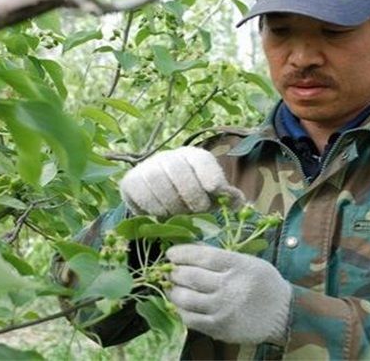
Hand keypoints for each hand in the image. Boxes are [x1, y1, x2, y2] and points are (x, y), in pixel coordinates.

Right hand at [119, 147, 243, 216]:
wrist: (160, 197)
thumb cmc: (193, 197)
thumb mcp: (212, 195)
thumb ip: (228, 198)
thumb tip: (239, 202)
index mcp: (193, 157)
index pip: (201, 160)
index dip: (209, 173)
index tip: (215, 189)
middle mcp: (169, 157)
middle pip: (178, 171)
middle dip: (191, 194)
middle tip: (198, 209)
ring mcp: (147, 167)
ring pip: (158, 181)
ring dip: (171, 203)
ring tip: (180, 213)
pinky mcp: (130, 181)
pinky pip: (140, 192)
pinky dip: (153, 206)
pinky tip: (162, 213)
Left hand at [165, 244, 291, 344]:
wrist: (284, 314)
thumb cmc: (264, 283)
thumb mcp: (248, 262)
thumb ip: (221, 255)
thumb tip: (192, 246)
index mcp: (238, 266)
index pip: (203, 256)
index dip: (183, 253)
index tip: (171, 253)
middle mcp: (230, 287)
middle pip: (190, 276)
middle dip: (174, 272)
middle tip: (169, 271)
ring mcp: (223, 309)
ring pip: (186, 299)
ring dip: (173, 291)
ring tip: (173, 287)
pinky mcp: (220, 328)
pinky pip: (191, 319)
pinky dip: (181, 311)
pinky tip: (182, 305)